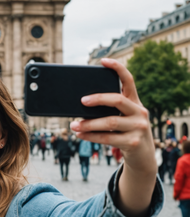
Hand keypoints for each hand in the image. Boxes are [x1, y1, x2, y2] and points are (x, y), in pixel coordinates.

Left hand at [70, 58, 155, 172]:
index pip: (128, 80)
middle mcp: (140, 111)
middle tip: (81, 101)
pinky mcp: (133, 142)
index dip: (117, 68)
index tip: (103, 61)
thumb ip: (109, 111)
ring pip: (110, 122)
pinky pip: (107, 137)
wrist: (142, 156)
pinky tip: (80, 135)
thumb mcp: (122, 119)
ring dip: (88, 124)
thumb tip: (81, 106)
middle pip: (117, 100)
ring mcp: (138, 127)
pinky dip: (90, 136)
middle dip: (98, 99)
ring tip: (73, 125)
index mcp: (135, 101)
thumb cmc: (126, 132)